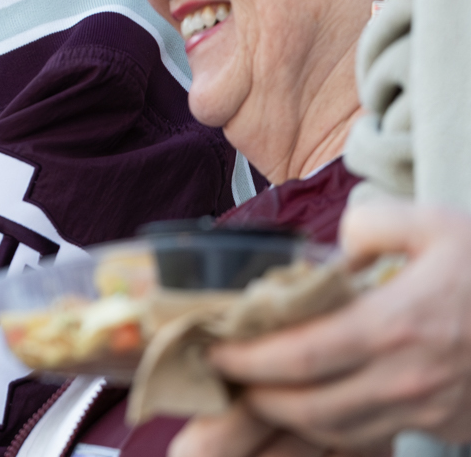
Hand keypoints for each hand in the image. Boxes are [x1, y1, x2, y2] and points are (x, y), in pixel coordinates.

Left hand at [184, 201, 470, 453]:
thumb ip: (372, 225)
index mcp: (396, 325)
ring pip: (338, 429)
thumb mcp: (438, 224)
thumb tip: (339, 246)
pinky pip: (374, 434)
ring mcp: (429, 409)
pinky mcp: (447, 425)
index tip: (212, 348)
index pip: (298, 356)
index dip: (246, 359)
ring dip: (288, 415)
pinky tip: (313, 402)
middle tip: (222, 375)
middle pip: (307, 404)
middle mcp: (408, 378)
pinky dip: (333, 425)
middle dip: (255, 394)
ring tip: (257, 389)